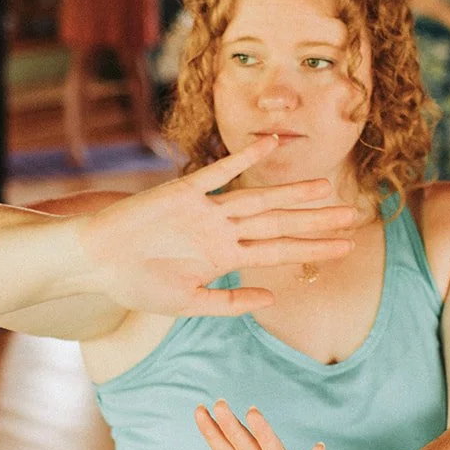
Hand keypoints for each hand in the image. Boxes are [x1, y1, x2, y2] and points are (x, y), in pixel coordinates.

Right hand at [75, 134, 357, 316]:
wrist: (95, 262)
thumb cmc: (135, 284)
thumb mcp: (188, 304)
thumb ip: (231, 303)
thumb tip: (274, 298)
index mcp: (225, 256)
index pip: (279, 250)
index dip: (312, 248)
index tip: (345, 247)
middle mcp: (222, 230)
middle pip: (278, 222)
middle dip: (315, 221)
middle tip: (353, 216)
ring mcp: (206, 210)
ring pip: (258, 199)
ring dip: (291, 193)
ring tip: (327, 189)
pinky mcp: (184, 192)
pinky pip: (218, 172)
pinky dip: (244, 158)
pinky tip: (270, 145)